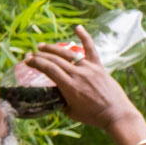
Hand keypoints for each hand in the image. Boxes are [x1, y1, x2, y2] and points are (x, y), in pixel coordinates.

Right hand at [20, 25, 145, 144]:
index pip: (48, 69)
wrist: (117, 115)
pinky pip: (91, 49)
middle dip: (40, 56)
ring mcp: (90, 69)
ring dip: (53, 48)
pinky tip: (78, 27)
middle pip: (55, 60)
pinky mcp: (100, 67)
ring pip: (68, 53)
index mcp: (70, 87)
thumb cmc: (94, 117)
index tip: (27, 61)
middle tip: (31, 55)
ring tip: (43, 46)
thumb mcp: (71, 112)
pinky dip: (85, 37)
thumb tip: (54, 94)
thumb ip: (62, 101)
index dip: (36, 63)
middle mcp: (79, 75)